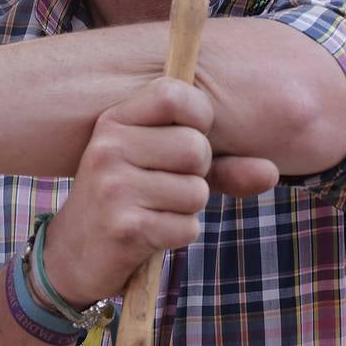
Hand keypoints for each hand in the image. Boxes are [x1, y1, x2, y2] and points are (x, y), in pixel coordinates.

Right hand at [41, 77, 278, 306]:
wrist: (75, 251)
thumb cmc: (128, 199)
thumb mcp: (162, 169)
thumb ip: (218, 164)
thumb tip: (271, 171)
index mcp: (115, 121)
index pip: (173, 94)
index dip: (198, 116)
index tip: (189, 134)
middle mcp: (109, 147)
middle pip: (194, 147)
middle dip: (197, 173)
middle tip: (166, 184)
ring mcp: (113, 186)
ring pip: (196, 191)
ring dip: (187, 209)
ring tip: (155, 210)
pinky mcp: (125, 226)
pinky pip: (187, 226)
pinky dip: (179, 234)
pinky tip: (151, 233)